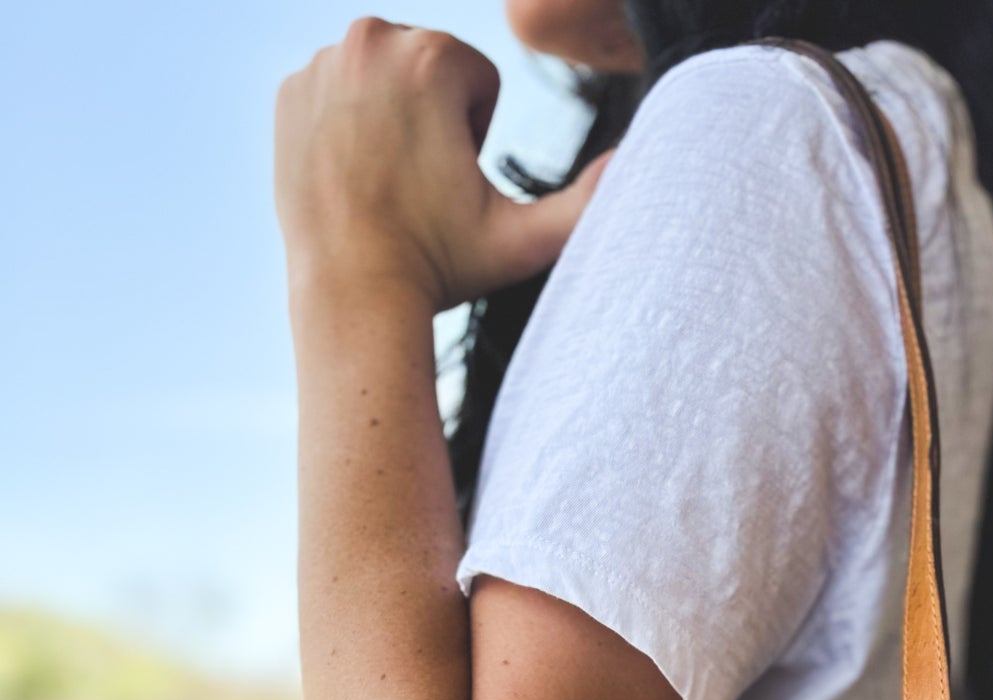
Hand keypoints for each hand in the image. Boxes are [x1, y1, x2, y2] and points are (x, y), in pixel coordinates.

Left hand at [275, 17, 610, 310]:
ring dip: (394, 121)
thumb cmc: (443, 269)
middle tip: (421, 187)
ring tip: (388, 183)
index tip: (453, 181)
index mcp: (432, 58)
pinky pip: (338, 94)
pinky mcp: (289, 91)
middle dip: (435, 120)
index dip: (477, 136)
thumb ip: (587, 202)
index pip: (477, 78)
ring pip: (383, 80)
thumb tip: (634, 165)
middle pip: (429, 69)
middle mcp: (370, 41)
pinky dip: (349, 129)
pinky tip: (355, 177)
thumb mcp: (526, 237)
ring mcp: (322, 65)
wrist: (353, 295)